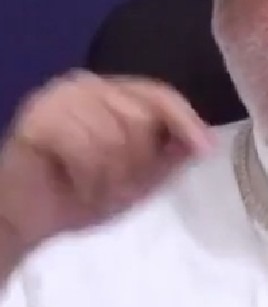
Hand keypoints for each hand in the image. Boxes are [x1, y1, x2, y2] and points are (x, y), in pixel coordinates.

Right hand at [0, 71, 212, 261]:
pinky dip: (87, 179)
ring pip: (115, 137)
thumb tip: (203, 141)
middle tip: (114, 188)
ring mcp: (59, 97)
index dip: (184, 120)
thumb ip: (169, 157)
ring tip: (91, 189)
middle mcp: (86, 85)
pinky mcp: (37, 118)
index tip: (204, 148)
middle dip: (135, 165)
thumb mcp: (138, 179)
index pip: (159, 94)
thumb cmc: (80, 195)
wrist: (24, 221)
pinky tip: (73, 187)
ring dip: (109, 178)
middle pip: (141, 118)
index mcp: (112, 93)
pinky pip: (86, 150)